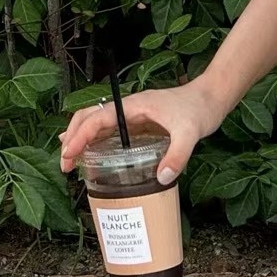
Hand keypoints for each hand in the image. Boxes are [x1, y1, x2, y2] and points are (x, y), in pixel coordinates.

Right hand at [59, 79, 226, 183]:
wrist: (210, 98)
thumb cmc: (199, 109)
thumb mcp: (190, 134)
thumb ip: (177, 156)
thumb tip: (162, 178)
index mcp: (133, 106)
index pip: (97, 119)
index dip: (80, 136)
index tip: (69, 153)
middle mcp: (129, 109)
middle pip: (90, 119)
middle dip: (73, 138)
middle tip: (65, 163)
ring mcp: (134, 116)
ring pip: (98, 124)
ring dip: (82, 139)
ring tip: (70, 158)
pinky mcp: (141, 124)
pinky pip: (113, 132)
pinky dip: (99, 142)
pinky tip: (95, 154)